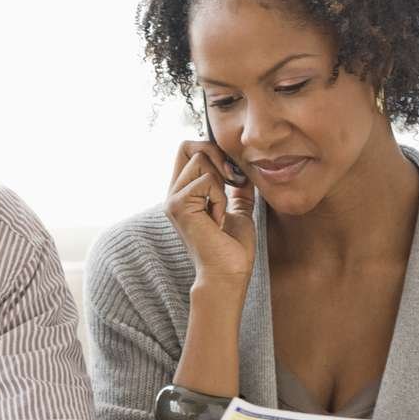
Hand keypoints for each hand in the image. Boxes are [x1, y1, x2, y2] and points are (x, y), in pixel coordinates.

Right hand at [166, 139, 256, 284]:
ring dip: (221, 182)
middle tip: (232, 181)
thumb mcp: (239, 210)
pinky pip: (207, 181)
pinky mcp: (178, 205)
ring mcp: (172, 199)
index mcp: (184, 193)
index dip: (212, 151)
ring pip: (200, 159)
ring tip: (221, 210)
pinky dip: (221, 199)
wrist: (228, 273)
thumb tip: (246, 172)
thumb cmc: (232, 249)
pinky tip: (217, 220)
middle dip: (217, 156)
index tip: (233, 176)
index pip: (188, 150)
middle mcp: (173, 193)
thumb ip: (238, 190)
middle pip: (189, 146)